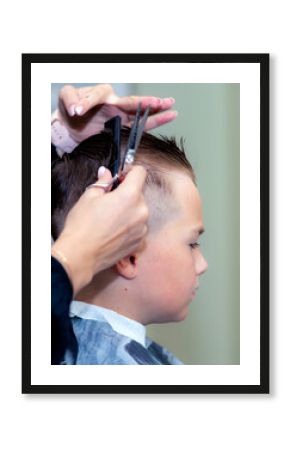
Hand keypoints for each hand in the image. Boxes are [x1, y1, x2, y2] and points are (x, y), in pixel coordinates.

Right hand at [51, 165, 147, 294]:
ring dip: (129, 211)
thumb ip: (103, 182)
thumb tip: (106, 173)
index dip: (130, 171)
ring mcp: (142, 229)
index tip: (121, 176)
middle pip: (140, 193)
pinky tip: (115, 230)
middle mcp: (141, 211)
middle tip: (110, 199)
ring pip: (140, 211)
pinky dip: (130, 227)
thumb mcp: (89, 196)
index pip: (140, 173)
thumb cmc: (82, 225)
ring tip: (111, 218)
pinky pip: (139, 228)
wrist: (80, 255)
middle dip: (127, 193)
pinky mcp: (139, 242)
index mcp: (130, 195)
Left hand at [56, 83, 176, 143]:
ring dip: (157, 110)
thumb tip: (77, 108)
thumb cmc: (71, 109)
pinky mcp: (123, 127)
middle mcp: (115, 103)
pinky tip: (169, 116)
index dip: (89, 101)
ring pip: (142, 113)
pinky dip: (155, 121)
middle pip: (133, 102)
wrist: (72, 127)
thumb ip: (71, 98)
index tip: (77, 110)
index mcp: (101, 94)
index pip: (100, 94)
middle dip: (148, 102)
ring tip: (171, 106)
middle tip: (162, 101)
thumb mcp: (66, 99)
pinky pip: (141, 126)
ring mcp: (121, 116)